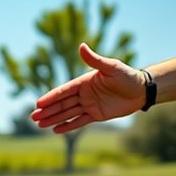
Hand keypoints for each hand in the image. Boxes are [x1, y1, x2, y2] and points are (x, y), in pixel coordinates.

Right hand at [31, 43, 146, 132]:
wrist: (141, 90)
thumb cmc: (127, 76)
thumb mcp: (111, 67)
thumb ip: (94, 60)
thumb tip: (81, 46)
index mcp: (84, 82)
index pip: (64, 91)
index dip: (51, 97)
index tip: (39, 103)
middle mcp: (84, 94)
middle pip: (62, 104)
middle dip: (48, 111)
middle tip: (33, 117)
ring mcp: (89, 105)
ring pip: (68, 113)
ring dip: (54, 119)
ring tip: (39, 125)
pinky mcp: (96, 115)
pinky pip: (79, 121)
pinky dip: (68, 125)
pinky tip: (56, 130)